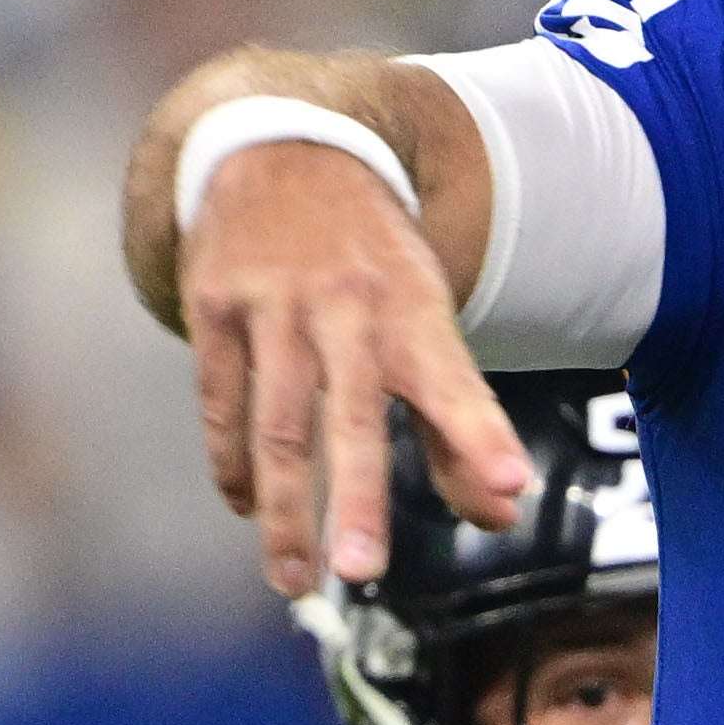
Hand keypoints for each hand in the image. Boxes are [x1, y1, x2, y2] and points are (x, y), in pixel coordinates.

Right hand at [179, 137, 522, 597]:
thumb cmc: (369, 260)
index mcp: (411, 307)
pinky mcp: (214, 304)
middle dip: (356, 498)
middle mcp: (345, 305)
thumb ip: (461, 420)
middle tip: (363, 571)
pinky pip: (220, 402)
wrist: (281, 145)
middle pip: (349, 417)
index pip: (452, 378)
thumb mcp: (426, 314)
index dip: (479, 434)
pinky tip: (246, 506)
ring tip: (297, 580)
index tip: (509, 489)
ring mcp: (273, 304)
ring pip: (274, 424)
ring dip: (284, 510)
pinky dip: (232, 464)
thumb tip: (500, 514)